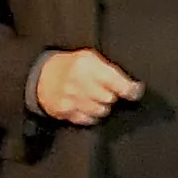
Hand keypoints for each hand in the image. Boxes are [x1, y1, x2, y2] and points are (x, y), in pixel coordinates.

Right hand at [30, 47, 145, 125]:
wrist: (42, 76)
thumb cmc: (70, 66)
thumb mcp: (89, 57)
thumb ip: (109, 69)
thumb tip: (132, 85)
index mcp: (87, 65)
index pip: (115, 81)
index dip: (129, 89)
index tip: (135, 92)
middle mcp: (79, 82)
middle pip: (109, 99)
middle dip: (112, 96)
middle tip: (107, 92)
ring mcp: (71, 99)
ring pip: (101, 112)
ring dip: (102, 107)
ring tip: (95, 99)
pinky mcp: (65, 112)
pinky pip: (88, 120)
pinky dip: (91, 116)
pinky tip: (86, 107)